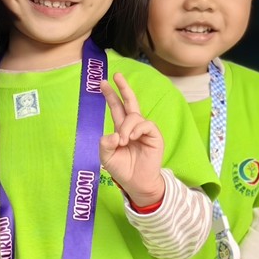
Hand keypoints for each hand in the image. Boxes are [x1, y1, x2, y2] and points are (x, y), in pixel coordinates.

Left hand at [100, 73, 164, 206]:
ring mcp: (144, 130)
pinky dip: (137, 129)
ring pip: (135, 116)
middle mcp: (133, 127)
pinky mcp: (154, 136)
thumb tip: (115, 134)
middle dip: (123, 88)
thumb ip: (105, 144)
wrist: (136, 183)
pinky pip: (146, 125)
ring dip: (126, 127)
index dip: (111, 95)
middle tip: (116, 75)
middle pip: (130, 102)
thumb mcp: (107, 157)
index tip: (103, 83)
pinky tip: (131, 138)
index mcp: (121, 129)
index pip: (117, 108)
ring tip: (122, 141)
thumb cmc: (122, 170)